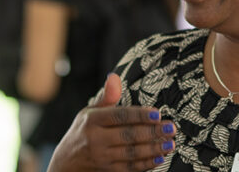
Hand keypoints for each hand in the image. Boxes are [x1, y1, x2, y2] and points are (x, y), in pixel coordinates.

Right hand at [48, 73, 175, 170]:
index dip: (140, 115)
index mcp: (92, 120)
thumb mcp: (90, 112)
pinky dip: (146, 163)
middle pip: (128, 135)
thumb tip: (114, 77)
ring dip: (154, 149)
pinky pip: (130, 167)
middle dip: (152, 132)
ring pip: (132, 153)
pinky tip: (160, 158)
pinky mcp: (108, 170)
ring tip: (170, 143)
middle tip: (171, 128)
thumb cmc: (84, 131)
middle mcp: (95, 138)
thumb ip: (106, 97)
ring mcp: (101, 156)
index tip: (158, 114)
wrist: (67, 162)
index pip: (119, 116)